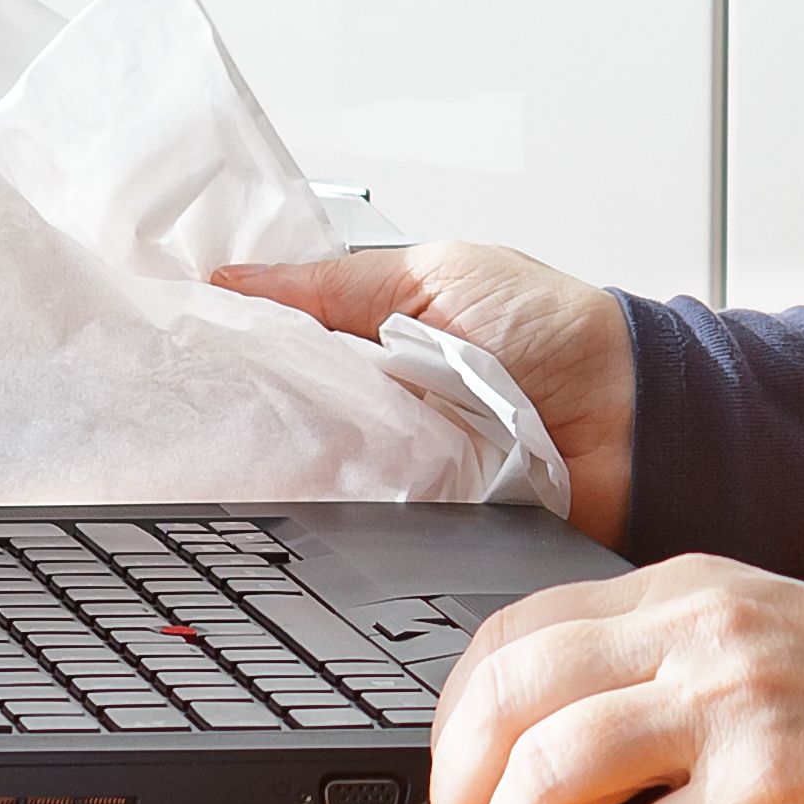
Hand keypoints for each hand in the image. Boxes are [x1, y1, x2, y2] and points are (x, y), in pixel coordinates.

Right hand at [210, 238, 638, 544]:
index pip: (276, 350)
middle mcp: (374, 409)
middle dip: (235, 418)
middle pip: (278, 419)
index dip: (226, 352)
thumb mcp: (436, 275)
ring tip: (218, 460)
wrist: (636, 418)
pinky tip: (296, 507)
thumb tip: (231, 277)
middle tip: (174, 415)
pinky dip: (334, 517)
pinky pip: (357, 528)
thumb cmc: (558, 331)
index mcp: (373, 341)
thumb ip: (335, 283)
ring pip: (305, 476)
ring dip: (278, 467)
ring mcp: (392, 473)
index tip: (167, 352)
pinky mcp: (417, 529)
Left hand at [428, 555, 803, 803]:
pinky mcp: (769, 796)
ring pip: (547, 777)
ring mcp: (734, 709)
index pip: (511, 633)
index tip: (469, 782)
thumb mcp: (755, 641)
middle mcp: (700, 633)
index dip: (459, 723)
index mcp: (687, 590)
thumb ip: (653, 664)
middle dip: (462, 795)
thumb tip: (530, 743)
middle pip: (505, 699)